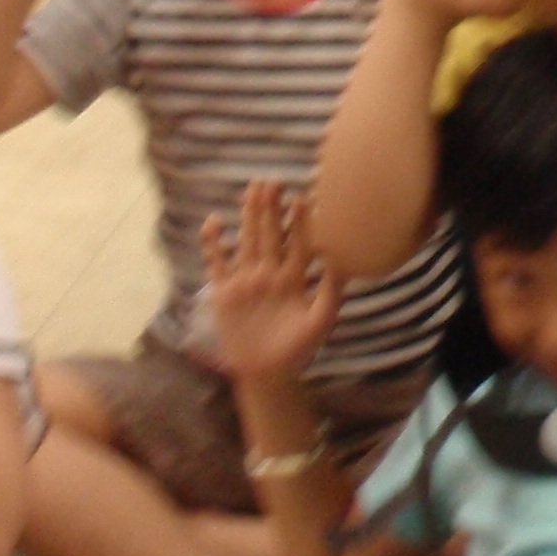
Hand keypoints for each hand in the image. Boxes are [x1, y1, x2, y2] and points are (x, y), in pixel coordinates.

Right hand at [199, 179, 341, 387]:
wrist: (267, 373)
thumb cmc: (298, 349)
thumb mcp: (320, 321)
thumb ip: (331, 292)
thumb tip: (343, 262)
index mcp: (294, 278)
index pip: (297, 243)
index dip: (299, 222)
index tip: (303, 198)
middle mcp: (270, 273)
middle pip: (271, 234)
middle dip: (272, 209)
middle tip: (272, 182)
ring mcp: (246, 279)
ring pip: (247, 240)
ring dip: (249, 216)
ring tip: (251, 190)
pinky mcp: (224, 291)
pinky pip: (217, 261)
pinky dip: (214, 242)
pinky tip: (214, 221)